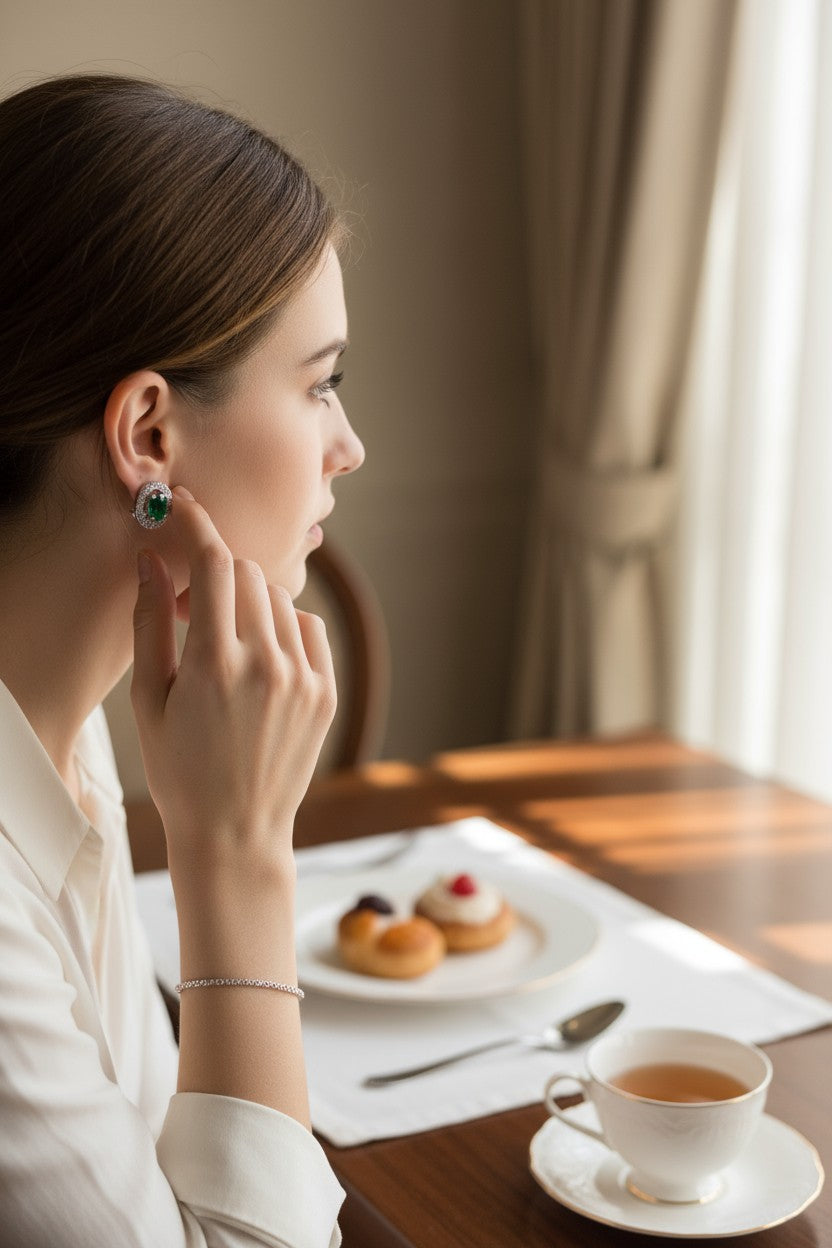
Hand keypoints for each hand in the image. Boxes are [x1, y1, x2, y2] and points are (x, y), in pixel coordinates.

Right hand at [130, 487, 335, 881]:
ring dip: (251, 603)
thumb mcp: (148, 701)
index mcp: (215, 664)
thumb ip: (151, 624)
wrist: (235, 831)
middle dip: (218, 577)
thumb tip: (153, 560)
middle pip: (248, 574)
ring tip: (228, 645)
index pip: (214, 563)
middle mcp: (267, 664)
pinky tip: (263, 659)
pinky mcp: (327, 691)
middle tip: (195, 610)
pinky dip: (286, 627)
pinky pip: (309, 627)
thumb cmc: (180, 769)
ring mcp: (305, 678)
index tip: (182, 506)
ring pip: (280, 598)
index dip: (196, 524)